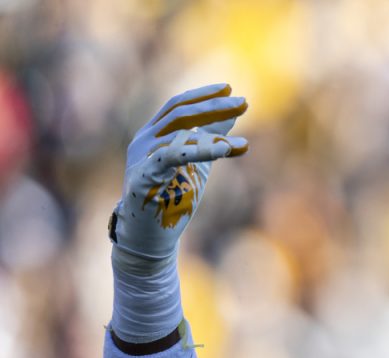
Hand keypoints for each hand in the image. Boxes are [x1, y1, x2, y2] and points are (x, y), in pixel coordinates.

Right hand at [111, 83, 247, 258]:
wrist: (150, 236)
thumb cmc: (172, 199)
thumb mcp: (196, 164)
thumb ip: (210, 138)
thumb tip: (231, 115)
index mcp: (154, 134)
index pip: (178, 106)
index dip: (203, 95)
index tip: (230, 89)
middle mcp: (145, 140)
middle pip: (181, 113)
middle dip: (214, 106)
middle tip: (244, 103)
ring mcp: (142, 157)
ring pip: (180, 135)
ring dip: (214, 137)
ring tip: (241, 146)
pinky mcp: (144, 176)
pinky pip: (173, 156)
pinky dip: (200, 150)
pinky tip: (224, 149)